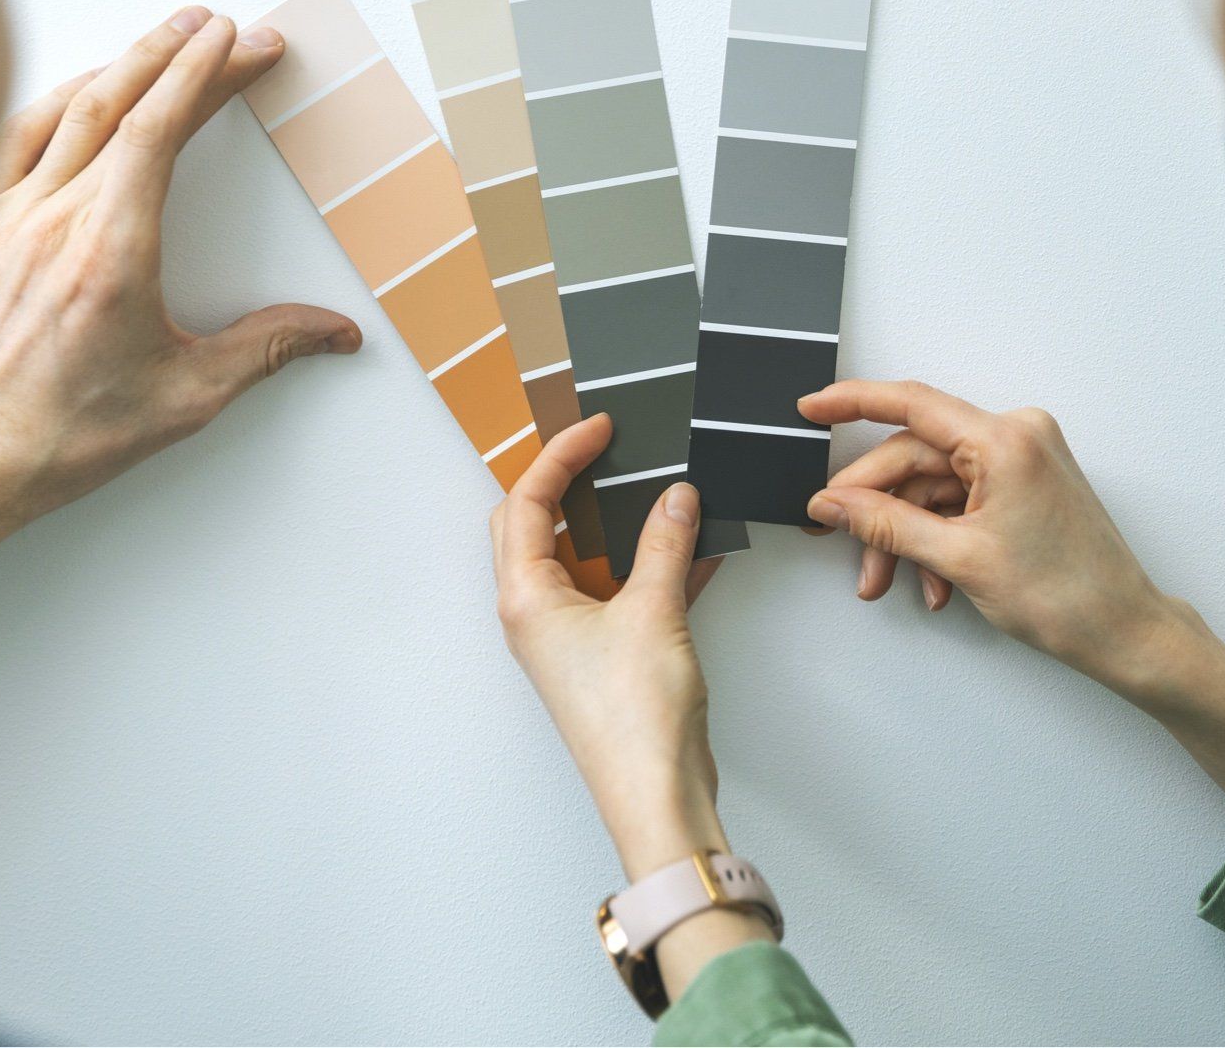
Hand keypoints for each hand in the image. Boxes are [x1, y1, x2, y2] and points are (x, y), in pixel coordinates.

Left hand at [0, 5, 360, 553]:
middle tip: (222, 25)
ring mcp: (1, 217)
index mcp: (110, 251)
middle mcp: (51, 219)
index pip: (161, 128)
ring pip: (62, 108)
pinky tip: (78, 92)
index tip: (243, 41)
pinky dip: (55, 100)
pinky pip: (12, 138)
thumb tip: (336, 333)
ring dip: (120, 64)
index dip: (206, 72)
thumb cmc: (59, 438)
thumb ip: (266, 351)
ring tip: (163, 39)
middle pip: (119, 101)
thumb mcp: (185, 399)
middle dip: (177, 51)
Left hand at [492, 415, 770, 1003]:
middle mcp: (535, 614)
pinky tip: (698, 549)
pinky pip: (621, 592)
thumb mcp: (654, 613)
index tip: (599, 427)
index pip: (526, 502)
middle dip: (570, 483)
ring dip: (617, 525)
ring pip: (581, 558)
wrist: (656, 797)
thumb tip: (674, 496)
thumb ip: (664, 544)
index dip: (561, 455)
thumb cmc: (634, 720)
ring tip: (658, 489)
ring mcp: (567, 638)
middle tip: (610, 450)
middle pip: (535, 525)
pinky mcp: (603, 657)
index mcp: (525, 597)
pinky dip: (651, 566)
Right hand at [800, 378, 1224, 822]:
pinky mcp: (1024, 485)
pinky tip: (930, 581)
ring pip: (933, 486)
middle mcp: (1016, 436)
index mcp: (1005, 439)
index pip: (911, 404)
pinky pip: (960, 500)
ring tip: (888, 580)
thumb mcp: (959, 559)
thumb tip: (833, 503)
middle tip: (839, 540)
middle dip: (876, 508)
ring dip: (905, 534)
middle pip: (916, 458)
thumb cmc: (1067, 596)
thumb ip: (886, 523)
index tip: (811, 409)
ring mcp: (1023, 461)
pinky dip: (937, 538)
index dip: (852, 403)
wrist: (1124, 632)